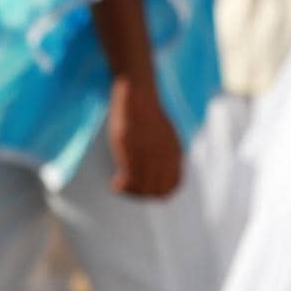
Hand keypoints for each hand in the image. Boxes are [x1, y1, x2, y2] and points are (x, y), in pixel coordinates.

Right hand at [107, 78, 182, 196]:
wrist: (138, 96)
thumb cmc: (147, 112)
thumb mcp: (165, 134)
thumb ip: (166, 152)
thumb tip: (159, 170)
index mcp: (176, 153)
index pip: (174, 185)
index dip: (159, 192)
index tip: (144, 187)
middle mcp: (166, 157)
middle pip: (159, 192)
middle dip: (143, 194)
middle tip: (129, 187)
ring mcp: (149, 155)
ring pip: (143, 190)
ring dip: (130, 192)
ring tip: (120, 184)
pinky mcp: (132, 151)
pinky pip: (129, 181)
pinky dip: (121, 187)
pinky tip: (114, 182)